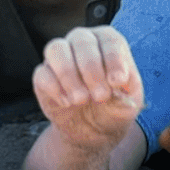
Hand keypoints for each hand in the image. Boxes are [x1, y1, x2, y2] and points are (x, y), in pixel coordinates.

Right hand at [32, 27, 144, 153]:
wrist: (93, 129)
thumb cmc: (114, 108)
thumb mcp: (127, 107)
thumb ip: (126, 97)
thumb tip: (119, 88)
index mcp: (108, 42)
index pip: (109, 39)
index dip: (113, 59)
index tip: (118, 82)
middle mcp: (82, 42)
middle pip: (81, 41)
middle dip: (92, 70)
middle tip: (101, 96)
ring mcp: (60, 57)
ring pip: (56, 49)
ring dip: (69, 75)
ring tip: (81, 99)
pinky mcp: (43, 76)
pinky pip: (42, 73)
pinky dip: (55, 89)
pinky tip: (68, 103)